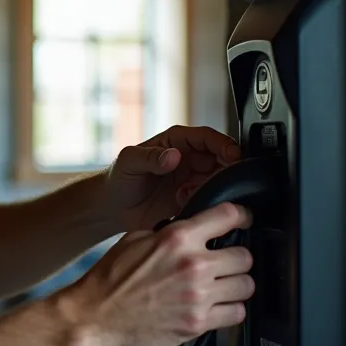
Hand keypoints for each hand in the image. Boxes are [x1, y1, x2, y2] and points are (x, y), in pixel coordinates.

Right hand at [61, 202, 253, 345]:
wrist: (92, 319)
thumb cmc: (107, 283)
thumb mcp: (133, 241)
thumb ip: (167, 233)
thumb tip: (190, 229)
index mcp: (176, 238)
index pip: (229, 216)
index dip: (241, 217)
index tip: (243, 222)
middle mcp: (192, 265)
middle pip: (245, 255)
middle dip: (236, 259)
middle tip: (225, 264)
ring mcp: (198, 296)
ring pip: (247, 285)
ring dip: (236, 286)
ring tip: (221, 287)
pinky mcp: (199, 323)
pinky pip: (237, 314)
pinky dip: (230, 311)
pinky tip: (215, 307)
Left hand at [104, 125, 243, 231]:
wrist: (112, 207)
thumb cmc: (118, 177)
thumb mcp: (128, 161)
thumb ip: (149, 157)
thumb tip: (173, 156)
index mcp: (177, 142)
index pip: (208, 137)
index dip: (224, 144)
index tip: (233, 155)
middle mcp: (190, 159)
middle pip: (222, 159)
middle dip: (224, 170)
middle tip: (216, 182)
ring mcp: (194, 180)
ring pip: (220, 181)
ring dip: (212, 190)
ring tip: (187, 195)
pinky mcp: (193, 201)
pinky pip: (211, 201)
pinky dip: (206, 204)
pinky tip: (184, 205)